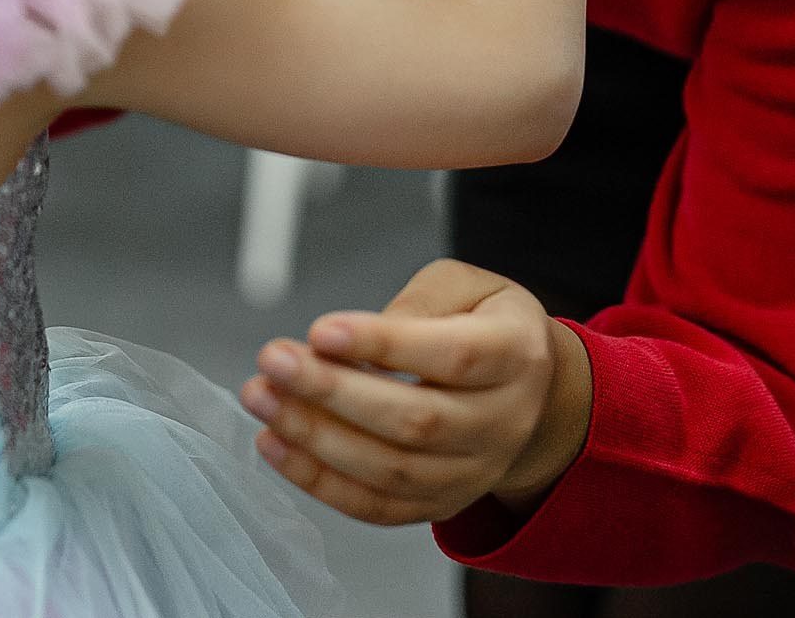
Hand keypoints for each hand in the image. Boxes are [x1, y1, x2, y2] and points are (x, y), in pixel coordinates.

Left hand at [239, 259, 589, 526]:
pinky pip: (377, 507)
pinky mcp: (441, 503)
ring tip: (262, 398)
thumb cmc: (487, 326)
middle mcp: (502, 422)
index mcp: (515, 356)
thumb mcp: (468, 286)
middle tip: (273, 361)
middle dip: (332, 392)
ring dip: (315, 438)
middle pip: (416, 421)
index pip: (452, 356)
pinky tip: (275, 444)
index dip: (384, 344)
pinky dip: (320, 481)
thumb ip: (419, 303)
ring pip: (391, 471)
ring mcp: (474, 472)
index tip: (321, 330)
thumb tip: (357, 338)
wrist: (532, 393)